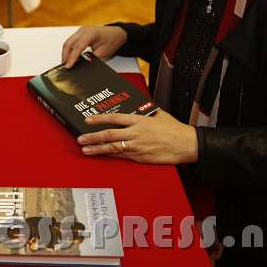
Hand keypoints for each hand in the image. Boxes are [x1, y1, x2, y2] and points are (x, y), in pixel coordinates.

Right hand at [61, 26, 126, 67]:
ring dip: (66, 53)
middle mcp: (83, 30)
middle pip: (69, 43)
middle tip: (65, 67)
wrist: (116, 33)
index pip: (78, 47)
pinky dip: (69, 50)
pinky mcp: (79, 34)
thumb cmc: (112, 40)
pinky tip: (70, 57)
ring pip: (68, 42)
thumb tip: (82, 66)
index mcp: (91, 34)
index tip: (68, 66)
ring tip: (67, 64)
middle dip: (65, 56)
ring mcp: (80, 31)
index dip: (72, 58)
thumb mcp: (104, 52)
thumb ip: (92, 59)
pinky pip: (71, 42)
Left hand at [75, 110, 197, 164]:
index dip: (99, 119)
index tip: (88, 120)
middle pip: (109, 135)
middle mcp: (135, 133)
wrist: (186, 144)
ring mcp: (137, 147)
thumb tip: (134, 108)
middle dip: (92, 137)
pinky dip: (111, 155)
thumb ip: (144, 112)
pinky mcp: (141, 158)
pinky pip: (122, 156)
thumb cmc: (174, 129)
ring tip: (85, 150)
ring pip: (113, 148)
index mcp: (139, 121)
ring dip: (97, 149)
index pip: (114, 118)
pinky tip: (102, 155)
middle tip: (80, 138)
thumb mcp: (158, 115)